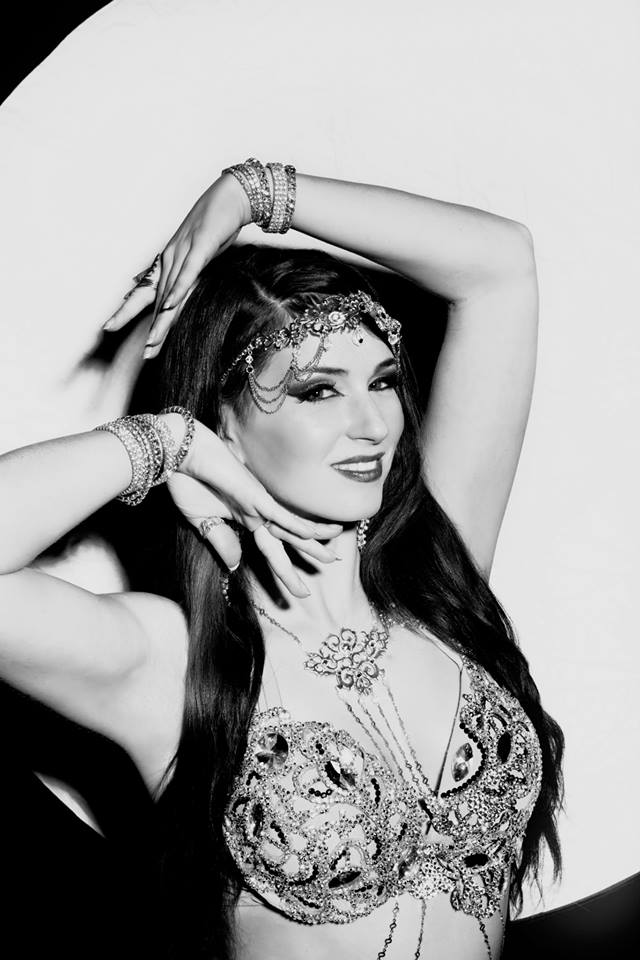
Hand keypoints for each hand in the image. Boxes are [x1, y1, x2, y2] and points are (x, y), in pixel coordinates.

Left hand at [103, 173, 251, 358]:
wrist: (231, 197)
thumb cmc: (215, 226)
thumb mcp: (195, 253)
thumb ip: (180, 271)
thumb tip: (156, 282)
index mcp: (168, 263)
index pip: (146, 292)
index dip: (127, 309)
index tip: (109, 326)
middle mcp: (170, 259)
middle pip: (154, 299)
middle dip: (145, 325)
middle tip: (141, 351)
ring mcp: (184, 253)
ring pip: (169, 292)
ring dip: (161, 320)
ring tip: (152, 342)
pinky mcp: (201, 248)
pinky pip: (188, 273)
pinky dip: (179, 290)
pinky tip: (170, 306)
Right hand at [163, 415, 341, 598]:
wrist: (180, 454)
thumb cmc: (188, 482)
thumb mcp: (202, 522)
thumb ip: (221, 541)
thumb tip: (235, 565)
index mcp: (245, 518)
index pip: (271, 549)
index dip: (284, 569)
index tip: (297, 588)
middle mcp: (257, 512)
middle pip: (288, 540)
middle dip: (310, 554)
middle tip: (332, 565)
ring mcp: (257, 503)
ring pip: (291, 528)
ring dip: (312, 543)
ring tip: (333, 556)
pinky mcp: (253, 495)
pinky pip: (278, 513)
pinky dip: (294, 524)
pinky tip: (312, 534)